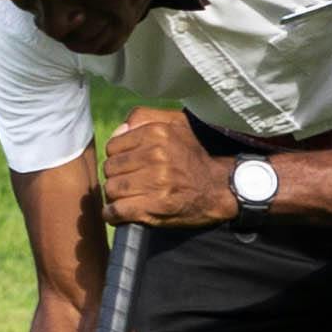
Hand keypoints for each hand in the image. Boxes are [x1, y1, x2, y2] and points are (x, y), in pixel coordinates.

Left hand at [97, 105, 239, 228]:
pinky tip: (119, 213)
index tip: (127, 166)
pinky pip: (117, 211)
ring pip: (111, 189)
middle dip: (115, 177)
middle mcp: (155, 155)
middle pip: (110, 169)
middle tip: (127, 182)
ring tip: (126, 197)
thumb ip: (144, 117)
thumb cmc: (195, 155)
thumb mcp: (177, 123)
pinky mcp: (155, 206)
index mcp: (157, 133)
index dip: (117, 158)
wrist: (221, 187)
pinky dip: (113, 215)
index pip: (113, 147)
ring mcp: (155, 182)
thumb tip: (119, 130)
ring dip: (115, 196)